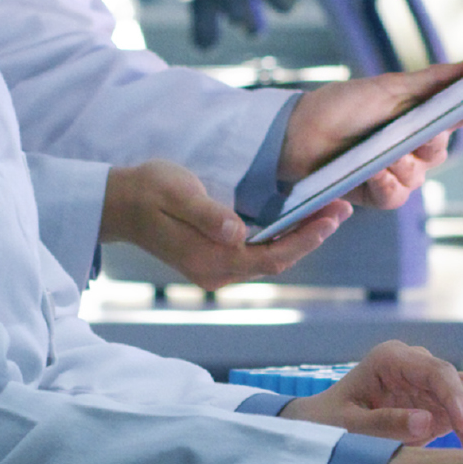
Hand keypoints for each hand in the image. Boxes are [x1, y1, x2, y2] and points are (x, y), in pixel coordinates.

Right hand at [100, 161, 345, 291]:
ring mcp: (216, 270)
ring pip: (269, 259)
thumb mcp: (178, 192)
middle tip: (342, 209)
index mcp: (211, 259)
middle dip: (312, 237)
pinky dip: (282, 239)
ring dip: (301, 238)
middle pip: (277, 261)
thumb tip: (237, 232)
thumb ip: (208, 214)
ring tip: (330, 213)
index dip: (306, 239)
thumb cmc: (149, 190)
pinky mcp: (214, 260)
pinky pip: (257, 255)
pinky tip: (298, 222)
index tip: (332, 216)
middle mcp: (217, 272)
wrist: (120, 202)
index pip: (271, 256)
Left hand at [274, 339, 462, 447]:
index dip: (455, 398)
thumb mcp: (347, 425)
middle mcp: (417, 366)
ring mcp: (430, 386)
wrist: (319, 426)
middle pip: (461, 378)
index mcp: (393, 359)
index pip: (436, 372)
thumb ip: (384, 423)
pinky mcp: (437, 406)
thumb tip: (426, 423)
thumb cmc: (326, 422)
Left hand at [281, 60, 462, 208]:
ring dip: (400, 165)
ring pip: (417, 177)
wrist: (299, 132)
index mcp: (416, 117)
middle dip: (427, 143)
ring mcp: (393, 171)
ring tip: (380, 155)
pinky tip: (374, 174)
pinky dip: (386, 185)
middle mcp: (409, 146)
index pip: (453, 116)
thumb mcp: (390, 87)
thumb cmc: (342, 105)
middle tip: (414, 134)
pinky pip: (395, 197)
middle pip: (439, 152)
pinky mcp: (375, 193)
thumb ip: (433, 81)